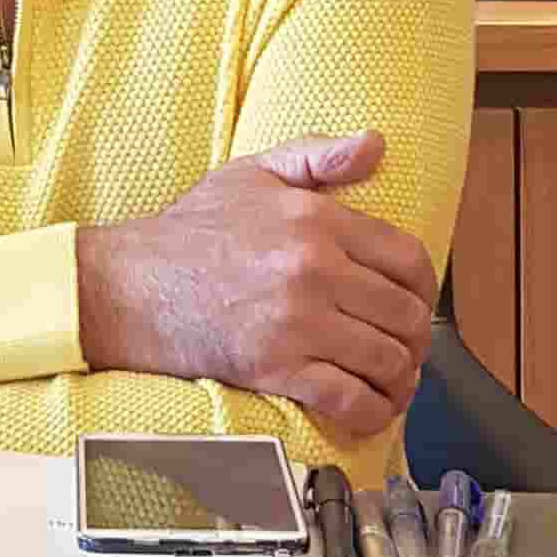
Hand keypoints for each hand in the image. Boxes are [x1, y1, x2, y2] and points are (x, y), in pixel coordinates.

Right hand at [75, 132, 436, 444]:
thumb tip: (376, 145)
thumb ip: (317, 155)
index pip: (407, 259)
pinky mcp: (276, 368)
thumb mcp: (252, 173)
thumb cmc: (190, 232)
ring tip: (396, 380)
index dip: (426, 287)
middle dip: (416, 338)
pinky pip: (349, 398)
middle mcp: (314, 269)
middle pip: (405, 314)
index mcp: (317, 220)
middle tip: (408, 348)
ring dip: (401, 378)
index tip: (417, 302)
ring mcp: (297, 322)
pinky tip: (375, 410)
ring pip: (386, 360)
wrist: (131, 286)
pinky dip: (374, 411)